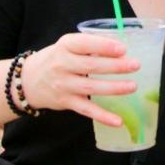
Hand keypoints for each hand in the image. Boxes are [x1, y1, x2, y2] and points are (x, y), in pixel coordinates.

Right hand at [20, 34, 139, 126]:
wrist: (28, 80)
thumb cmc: (56, 59)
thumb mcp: (67, 46)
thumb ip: (90, 46)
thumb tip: (122, 49)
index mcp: (65, 46)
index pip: (85, 44)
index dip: (104, 46)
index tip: (123, 48)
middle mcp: (62, 65)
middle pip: (91, 66)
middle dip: (115, 66)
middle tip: (135, 65)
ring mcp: (64, 85)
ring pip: (91, 87)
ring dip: (114, 88)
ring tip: (133, 86)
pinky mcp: (66, 102)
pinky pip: (86, 110)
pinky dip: (102, 116)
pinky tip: (117, 120)